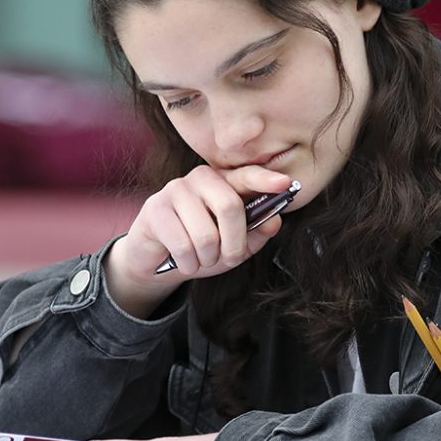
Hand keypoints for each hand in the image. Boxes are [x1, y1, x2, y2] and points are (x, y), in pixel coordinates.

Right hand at [106, 165, 291, 316]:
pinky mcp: (155, 209)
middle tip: (229, 258)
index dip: (266, 180)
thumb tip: (274, 221)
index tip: (285, 183)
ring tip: (201, 258)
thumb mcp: (235, 244)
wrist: (158, 261)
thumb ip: (256, 232)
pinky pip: (182, 245)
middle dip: (234, 243)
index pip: (247, 176)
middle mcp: (200, 178)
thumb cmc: (201, 246)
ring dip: (208, 258)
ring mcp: (175, 190)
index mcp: (224, 181)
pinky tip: (184, 261)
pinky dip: (189, 264)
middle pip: (229, 206)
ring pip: (205, 234)